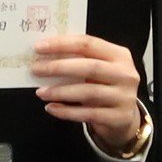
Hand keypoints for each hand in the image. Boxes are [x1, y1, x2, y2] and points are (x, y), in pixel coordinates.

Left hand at [31, 31, 146, 145]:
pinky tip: (51, 108)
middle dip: (59, 67)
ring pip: (88, 92)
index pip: (88, 44)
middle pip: (89, 67)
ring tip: (40, 92)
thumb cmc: (104, 86)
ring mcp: (124, 97)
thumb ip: (79, 60)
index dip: (62, 44)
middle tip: (36, 69)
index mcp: (119, 55)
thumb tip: (44, 56)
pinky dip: (66, 111)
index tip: (38, 47)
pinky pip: (88, 114)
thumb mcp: (98, 68)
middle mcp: (125, 74)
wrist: (124, 116)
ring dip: (60, 92)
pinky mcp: (118, 117)